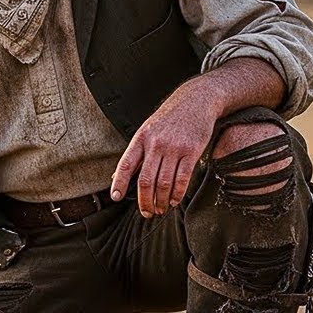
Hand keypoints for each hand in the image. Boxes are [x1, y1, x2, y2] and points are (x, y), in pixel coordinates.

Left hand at [110, 81, 220, 217]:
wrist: (196, 100)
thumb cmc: (169, 118)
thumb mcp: (147, 130)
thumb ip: (135, 154)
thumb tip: (117, 176)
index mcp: (141, 138)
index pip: (126, 164)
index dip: (119, 183)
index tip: (115, 197)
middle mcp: (156, 144)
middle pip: (145, 180)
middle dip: (144, 201)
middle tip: (147, 213)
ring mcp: (174, 147)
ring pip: (163, 182)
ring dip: (161, 201)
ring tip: (160, 209)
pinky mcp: (191, 151)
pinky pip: (182, 178)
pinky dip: (177, 193)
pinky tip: (174, 200)